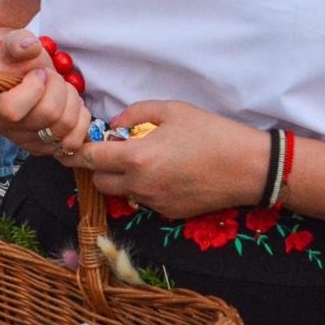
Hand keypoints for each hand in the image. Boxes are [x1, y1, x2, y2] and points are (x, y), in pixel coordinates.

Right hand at [0, 31, 89, 157]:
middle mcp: (6, 129)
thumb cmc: (19, 63)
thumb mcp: (15, 46)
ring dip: (71, 100)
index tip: (38, 73)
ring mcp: (28, 143)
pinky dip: (80, 119)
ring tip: (61, 89)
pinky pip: (74, 140)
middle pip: (47, 115)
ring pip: (64, 126)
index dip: (34, 88)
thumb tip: (31, 47)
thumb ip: (18, 42)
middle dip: (58, 87)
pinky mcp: (48, 149)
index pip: (12, 109)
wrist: (25, 78)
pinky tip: (71, 106)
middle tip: (52, 77)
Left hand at [71, 100, 268, 219]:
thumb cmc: (211, 133)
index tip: (75, 143)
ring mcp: (155, 203)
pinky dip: (144, 187)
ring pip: (121, 193)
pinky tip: (166, 171)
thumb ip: (135, 114)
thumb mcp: (171, 109)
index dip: (77, 151)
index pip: (89, 159)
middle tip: (115, 148)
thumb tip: (115, 125)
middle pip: (99, 182)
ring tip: (145, 157)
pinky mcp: (169, 214)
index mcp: (136, 158)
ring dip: (122, 177)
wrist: (249, 168)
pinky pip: (144, 200)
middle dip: (99, 166)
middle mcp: (140, 186)